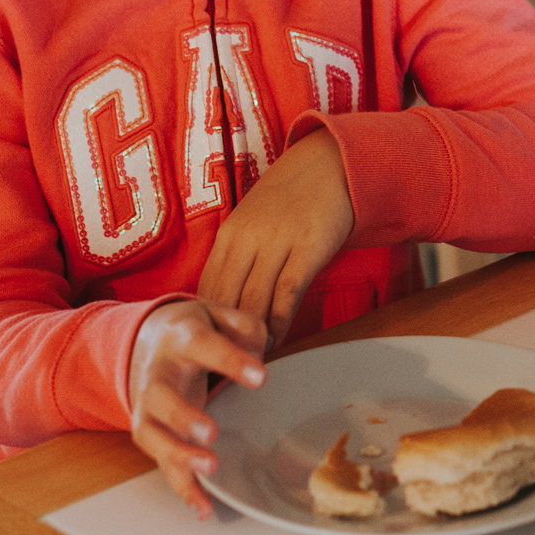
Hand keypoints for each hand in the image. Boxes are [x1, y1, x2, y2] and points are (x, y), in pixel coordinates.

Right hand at [127, 299, 266, 516]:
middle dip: (183, 416)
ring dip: (178, 454)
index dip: (230, 360)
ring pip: (153, 433)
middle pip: (161, 396)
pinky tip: (203, 507)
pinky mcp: (151, 433)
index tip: (260, 376)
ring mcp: (147, 406)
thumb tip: (257, 356)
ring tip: (210, 468)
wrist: (146, 337)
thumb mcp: (218, 314)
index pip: (202, 345)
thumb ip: (244, 328)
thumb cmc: (193, 330)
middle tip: (211, 433)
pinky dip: (181, 486)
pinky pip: (161, 462)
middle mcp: (157, 373)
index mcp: (180, 337)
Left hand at [197, 129, 354, 348]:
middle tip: (221, 369)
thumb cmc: (292, 199)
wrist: (331, 165)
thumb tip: (224, 302)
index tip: (205, 351)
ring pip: (253, 301)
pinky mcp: (307, 249)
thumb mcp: (254, 222)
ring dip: (250, 337)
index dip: (203, 325)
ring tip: (247, 362)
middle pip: (225, 299)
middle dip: (221, 337)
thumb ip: (239, 256)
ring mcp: (277, 243)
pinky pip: (286, 293)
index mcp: (230, 234)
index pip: (206, 288)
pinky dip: (278, 323)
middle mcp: (248, 239)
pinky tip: (277, 340)